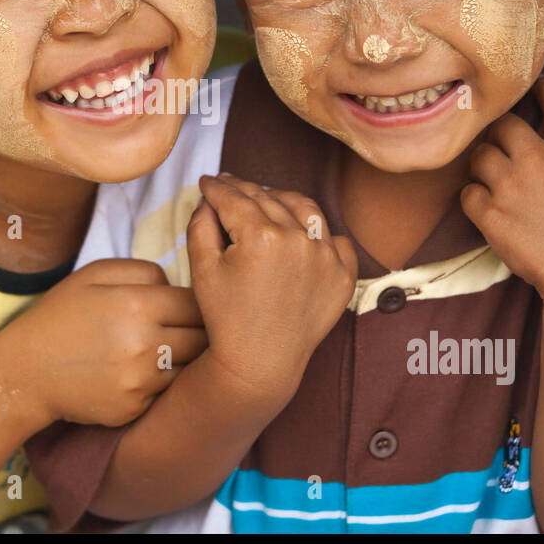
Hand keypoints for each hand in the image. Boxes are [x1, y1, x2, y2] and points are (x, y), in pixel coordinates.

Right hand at [2, 258, 205, 427]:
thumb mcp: (93, 274)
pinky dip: (159, 384)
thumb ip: (143, 271)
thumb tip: (177, 286)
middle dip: (199, 331)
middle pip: (202, 337)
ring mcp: (141, 381)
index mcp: (137, 304)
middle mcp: (145, 344)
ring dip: (182, 359)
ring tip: (160, 350)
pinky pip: (165, 392)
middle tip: (182, 329)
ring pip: (190, 368)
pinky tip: (136, 374)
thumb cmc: (60, 316)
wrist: (25, 372)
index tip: (187, 306)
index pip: (196, 303)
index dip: (197, 303)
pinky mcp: (134, 408)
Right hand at [186, 173, 357, 398]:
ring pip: (304, 208)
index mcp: (261, 237)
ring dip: (281, 199)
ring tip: (265, 198)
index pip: (234, 198)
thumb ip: (200, 224)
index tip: (207, 181)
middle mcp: (299, 240)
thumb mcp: (202, 269)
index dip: (216, 186)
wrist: (260, 363)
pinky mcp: (343, 274)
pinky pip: (335, 239)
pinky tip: (301, 231)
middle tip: (229, 185)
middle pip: (267, 199)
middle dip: (243, 189)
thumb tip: (210, 198)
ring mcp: (326, 257)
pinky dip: (319, 232)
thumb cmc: (226, 318)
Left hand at [461, 78, 543, 302]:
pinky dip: (474, 199)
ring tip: (493, 181)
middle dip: (501, 133)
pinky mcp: (490, 214)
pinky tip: (486, 209)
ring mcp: (510, 186)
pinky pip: (467, 193)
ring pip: (479, 155)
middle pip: (504, 124)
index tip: (536, 86)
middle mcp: (537, 161)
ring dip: (484, 166)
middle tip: (502, 146)